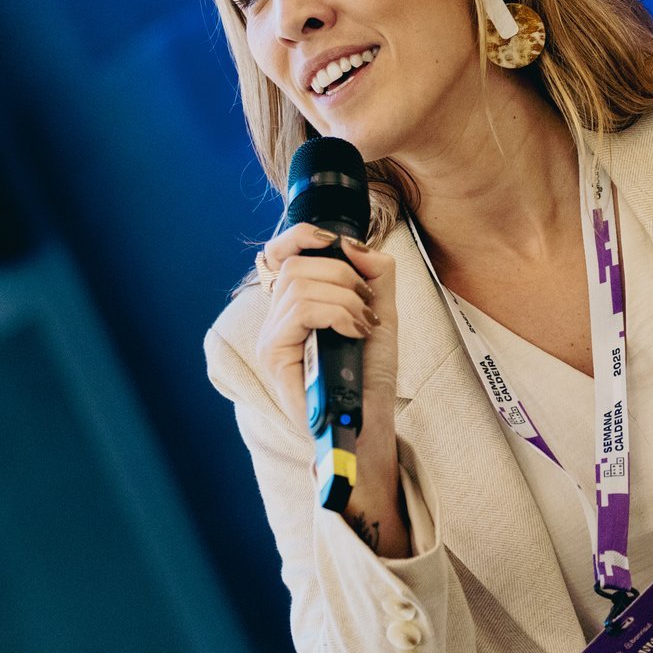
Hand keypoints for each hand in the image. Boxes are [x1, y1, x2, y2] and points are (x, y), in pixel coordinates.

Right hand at [253, 222, 394, 415]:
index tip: (331, 240)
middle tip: (365, 304)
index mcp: (297, 302)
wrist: (370, 417)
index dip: (301, 235)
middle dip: (341, 274)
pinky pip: (300, 312)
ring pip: (300, 285)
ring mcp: (272, 337)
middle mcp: (277, 318)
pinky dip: (336, 313)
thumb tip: (349, 243)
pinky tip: (354, 332)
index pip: (281, 253)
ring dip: (344, 298)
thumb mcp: (380, 310)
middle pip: (296, 264)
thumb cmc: (369, 371)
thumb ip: (373, 272)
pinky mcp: (274, 355)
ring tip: (362, 324)